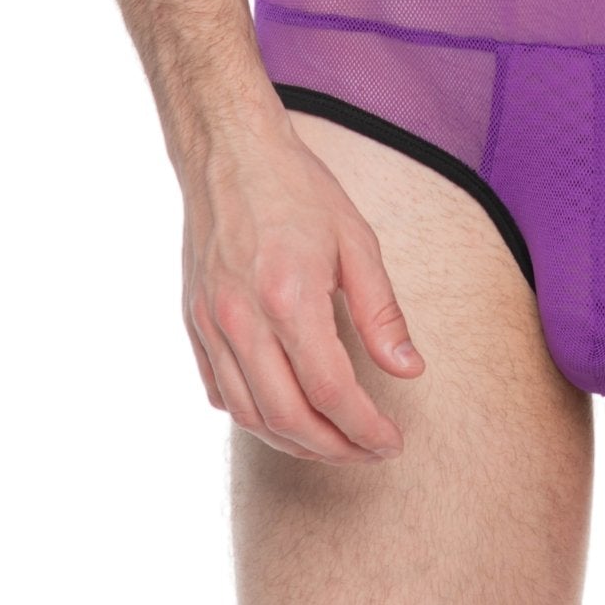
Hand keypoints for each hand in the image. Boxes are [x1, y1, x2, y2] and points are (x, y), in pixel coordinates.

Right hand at [179, 114, 424, 463]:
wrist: (229, 152)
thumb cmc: (298, 189)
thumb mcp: (356, 240)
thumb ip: (381, 312)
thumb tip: (409, 370)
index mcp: (290, 296)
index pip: (330, 391)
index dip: (365, 428)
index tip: (391, 442)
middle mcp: (243, 319)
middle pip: (288, 417)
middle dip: (334, 449)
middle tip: (368, 451)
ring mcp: (211, 323)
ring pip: (249, 415)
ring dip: (293, 443)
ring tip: (332, 441)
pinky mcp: (194, 322)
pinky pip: (220, 391)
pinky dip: (253, 416)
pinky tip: (283, 412)